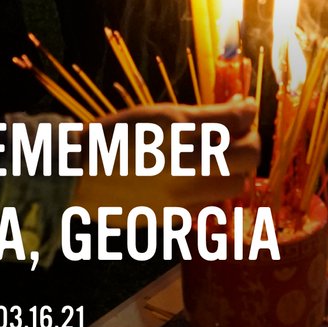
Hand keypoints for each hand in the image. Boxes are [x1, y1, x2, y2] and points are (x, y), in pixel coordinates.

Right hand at [72, 101, 259, 215]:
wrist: (79, 173)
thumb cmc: (118, 135)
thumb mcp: (161, 115)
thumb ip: (209, 116)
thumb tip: (244, 110)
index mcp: (184, 136)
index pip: (242, 128)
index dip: (248, 115)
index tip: (243, 108)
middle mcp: (189, 169)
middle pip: (248, 160)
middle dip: (248, 142)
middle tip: (235, 132)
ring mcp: (185, 198)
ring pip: (234, 186)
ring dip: (234, 168)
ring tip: (215, 155)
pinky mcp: (175, 218)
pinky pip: (211, 205)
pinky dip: (211, 190)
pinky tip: (193, 177)